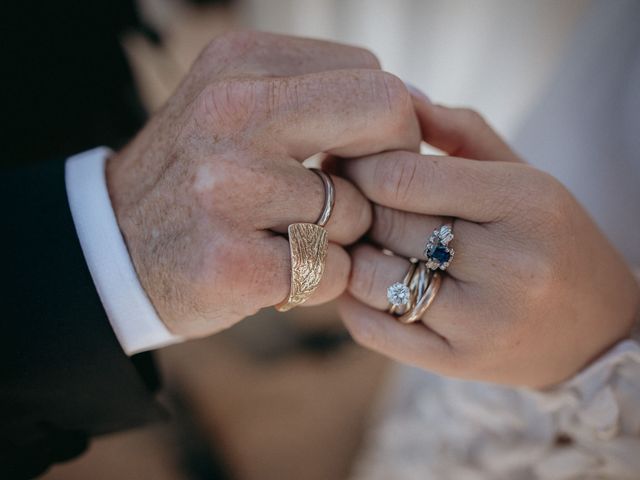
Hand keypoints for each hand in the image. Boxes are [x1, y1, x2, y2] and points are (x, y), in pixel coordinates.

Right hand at [107, 31, 420, 337]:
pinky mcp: (231, 261)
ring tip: (292, 238)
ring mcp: (227, 190)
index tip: (362, 158)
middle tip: (358, 196)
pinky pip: (334, 271)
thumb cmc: (198, 177)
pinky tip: (281, 272)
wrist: (115, 246)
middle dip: (389, 170)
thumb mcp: (239, 107)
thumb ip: (319, 95)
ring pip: (358, 212)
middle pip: (384, 116)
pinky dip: (322, 280)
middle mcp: (230, 114)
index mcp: (239, 65)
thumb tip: (418, 104)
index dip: (388, 127)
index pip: (373, 76)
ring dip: (342, 237)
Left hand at [339, 96, 639, 387]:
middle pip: (385, 223)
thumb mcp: (522, 173)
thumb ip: (461, 130)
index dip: (360, 166)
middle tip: (338, 193)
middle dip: (352, 203)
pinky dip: (352, 300)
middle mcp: (509, 265)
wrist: (593, 330)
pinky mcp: (457, 363)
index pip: (403, 177)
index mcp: (527, 202)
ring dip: (351, 252)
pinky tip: (364, 280)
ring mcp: (483, 322)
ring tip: (356, 237)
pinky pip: (371, 329)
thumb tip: (399, 96)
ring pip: (370, 277)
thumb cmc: (549, 238)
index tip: (346, 160)